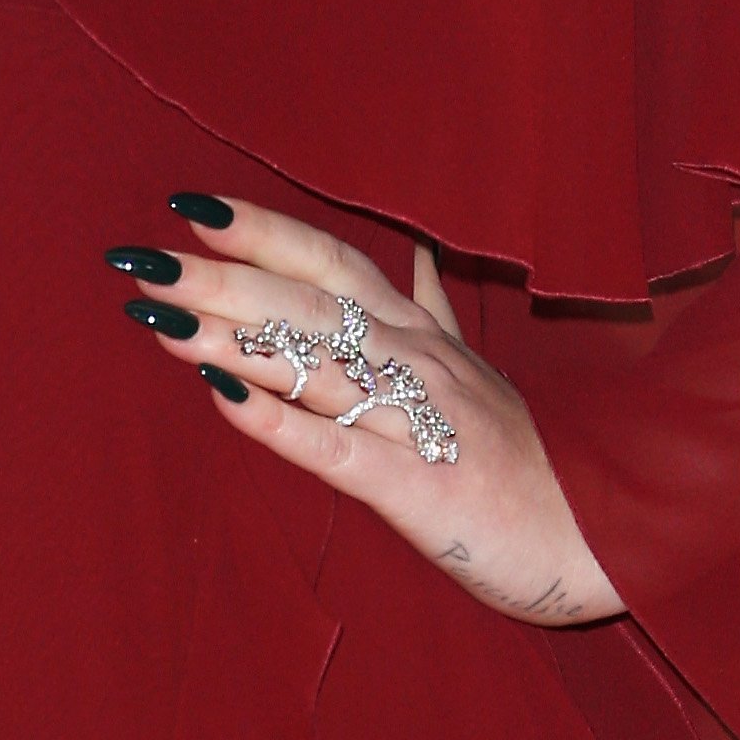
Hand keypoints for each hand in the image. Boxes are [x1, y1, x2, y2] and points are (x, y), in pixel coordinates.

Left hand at [110, 199, 622, 627]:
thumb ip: (438, 311)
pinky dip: (277, 421)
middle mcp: (416, 364)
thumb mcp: (481, 371)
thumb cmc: (524, 459)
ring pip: (314, 366)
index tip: (191, 206)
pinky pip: (336, 448)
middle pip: (308, 304)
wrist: (597, 533)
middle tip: (142, 259)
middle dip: (220, 278)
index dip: (264, 231)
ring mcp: (416, 422)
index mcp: (423, 336)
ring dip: (232, 338)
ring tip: (159, 317)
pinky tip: (221, 398)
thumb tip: (420, 253)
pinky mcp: (415, 487)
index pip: (334, 262)